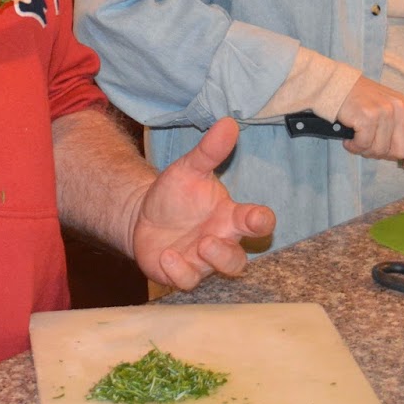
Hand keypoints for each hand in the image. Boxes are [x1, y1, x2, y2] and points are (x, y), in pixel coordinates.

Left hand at [131, 118, 276, 290]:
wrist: (142, 213)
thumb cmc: (175, 194)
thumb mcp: (189, 168)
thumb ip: (209, 150)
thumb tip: (228, 122)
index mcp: (229, 217)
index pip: (256, 222)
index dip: (261, 222)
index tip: (260, 218)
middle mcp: (221, 241)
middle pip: (239, 259)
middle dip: (229, 253)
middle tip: (210, 240)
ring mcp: (202, 261)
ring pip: (220, 273)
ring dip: (213, 262)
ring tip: (199, 245)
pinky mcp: (180, 273)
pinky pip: (187, 281)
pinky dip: (179, 271)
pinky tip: (167, 256)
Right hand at [337, 75, 403, 167]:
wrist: (337, 86)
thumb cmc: (363, 100)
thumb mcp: (391, 108)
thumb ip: (402, 128)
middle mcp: (401, 108)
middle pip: (403, 150)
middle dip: (385, 154)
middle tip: (372, 145)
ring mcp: (385, 111)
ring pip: (381, 150)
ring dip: (366, 150)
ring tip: (358, 139)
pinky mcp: (368, 116)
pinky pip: (364, 145)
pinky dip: (354, 147)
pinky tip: (349, 139)